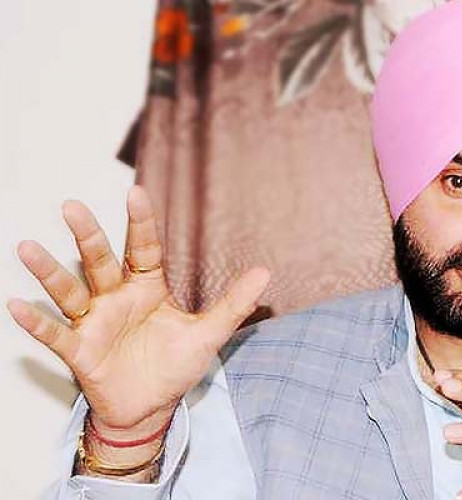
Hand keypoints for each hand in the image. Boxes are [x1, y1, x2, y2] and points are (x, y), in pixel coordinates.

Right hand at [8, 186, 269, 435]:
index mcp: (148, 288)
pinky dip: (36, 323)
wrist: (151, 407)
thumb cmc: (174, 366)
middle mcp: (117, 298)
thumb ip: (233, 304)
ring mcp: (95, 323)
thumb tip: (265, 273)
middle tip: (72, 206)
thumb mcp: (208, 334)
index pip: (144, 249)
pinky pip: (55, 334)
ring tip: (27, 247)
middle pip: (100, 261)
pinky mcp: (80, 351)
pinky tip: (16, 305)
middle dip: (87, 235)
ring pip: (70, 291)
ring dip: (50, 272)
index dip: (141, 223)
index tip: (135, 192)